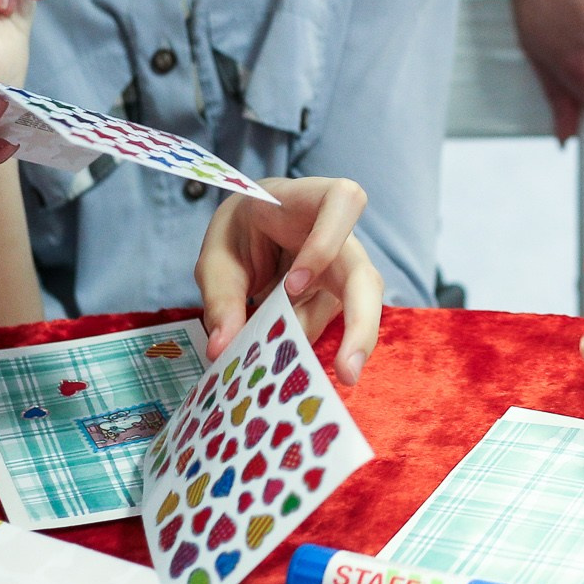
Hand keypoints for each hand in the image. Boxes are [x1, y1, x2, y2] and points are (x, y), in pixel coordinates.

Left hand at [195, 179, 384, 383]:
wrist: (254, 229)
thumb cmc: (241, 230)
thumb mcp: (217, 257)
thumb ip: (221, 299)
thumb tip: (222, 349)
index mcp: (307, 202)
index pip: (341, 201)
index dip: (326, 242)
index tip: (293, 283)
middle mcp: (339, 238)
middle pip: (366, 274)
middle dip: (361, 323)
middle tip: (347, 372)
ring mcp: (343, 272)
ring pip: (358, 310)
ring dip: (336, 347)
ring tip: (306, 382)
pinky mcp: (337, 300)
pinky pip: (330, 329)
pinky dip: (308, 350)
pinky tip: (288, 371)